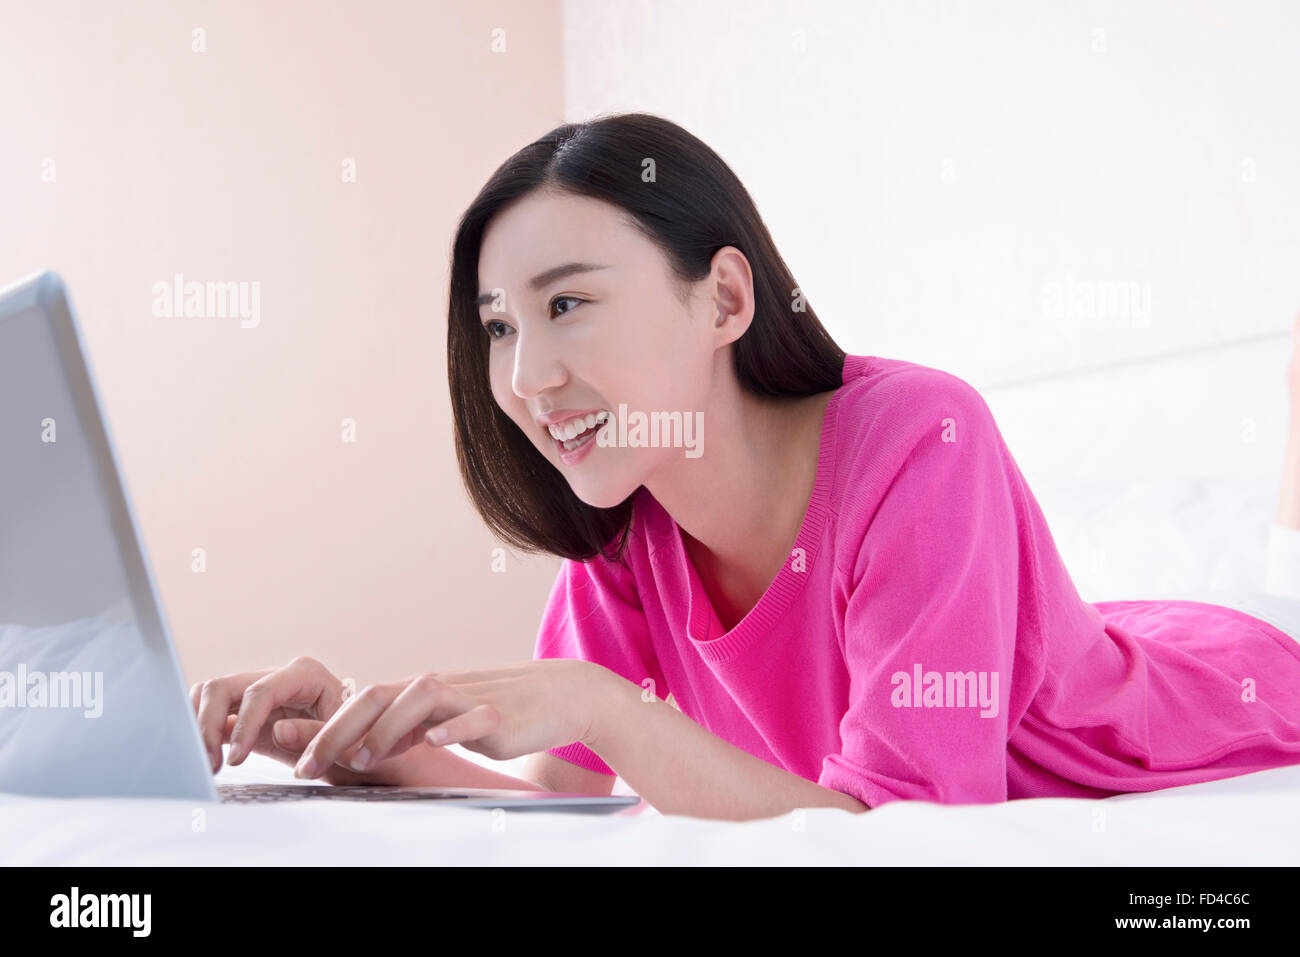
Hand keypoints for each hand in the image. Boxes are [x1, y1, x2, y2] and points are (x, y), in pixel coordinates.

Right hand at [189, 655, 414, 784]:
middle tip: (212, 765)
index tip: (236, 760)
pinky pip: (209, 712)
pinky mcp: (244, 713)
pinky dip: (199, 731)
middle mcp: (276, 677)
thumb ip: (317, 734)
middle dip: (208, 725)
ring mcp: (257, 692)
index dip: (244, 724)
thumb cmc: (360, 739)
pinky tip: (203, 757)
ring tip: (206, 764)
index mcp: (305, 675)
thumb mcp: (350, 739)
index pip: (260, 692)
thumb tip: (278, 730)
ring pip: (209, 695)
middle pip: (223, 687)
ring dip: (197, 726)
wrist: (361, 745)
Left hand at [292, 659, 610, 779]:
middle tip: (306, 763)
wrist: (560, 697)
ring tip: (362, 759)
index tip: (290, 752)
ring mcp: (466, 698)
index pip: (362, 703)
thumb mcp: (444, 723)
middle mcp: (436, 688)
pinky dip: (450, 726)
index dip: (325, 726)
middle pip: (377, 698)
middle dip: (337, 731)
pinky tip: (434, 739)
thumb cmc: (500, 712)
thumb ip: (406, 731)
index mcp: (419, 692)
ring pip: (417, 700)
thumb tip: (363, 749)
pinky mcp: (497, 713)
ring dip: (386, 729)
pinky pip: (471, 716)